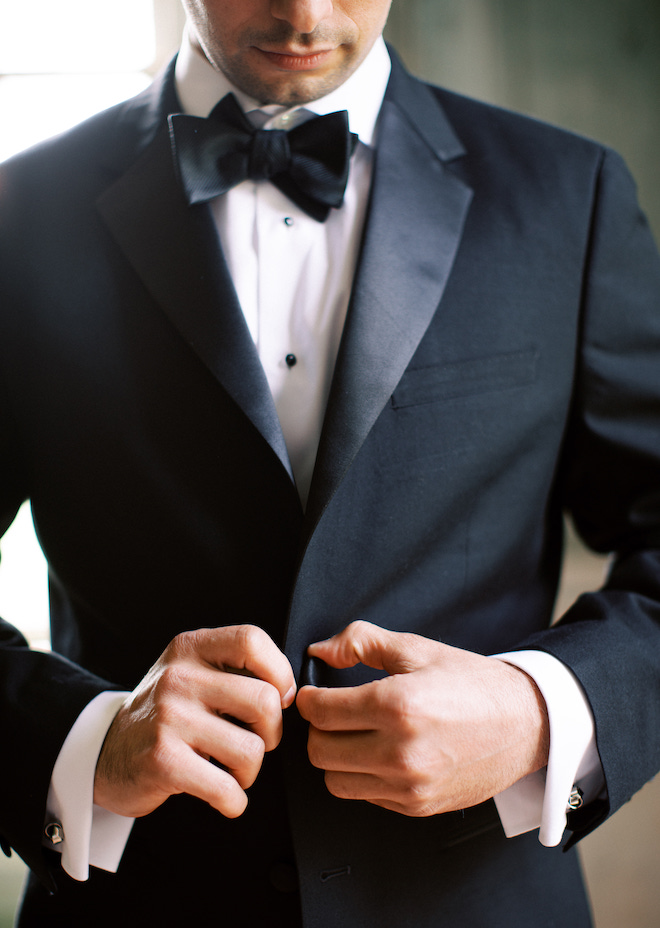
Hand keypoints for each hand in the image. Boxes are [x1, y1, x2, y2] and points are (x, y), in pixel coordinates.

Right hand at [94, 625, 295, 818]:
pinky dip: (233, 800)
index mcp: (190, 648)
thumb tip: (290, 691)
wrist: (105, 753)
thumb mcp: (191, 671)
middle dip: (272, 732)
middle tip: (255, 741)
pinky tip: (223, 795)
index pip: (252, 640)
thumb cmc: (165, 714)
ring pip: (252, 749)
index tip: (280, 697)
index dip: (280, 671)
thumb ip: (233, 668)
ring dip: (251, 772)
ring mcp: (169, 718)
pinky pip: (226, 787)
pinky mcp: (163, 761)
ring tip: (232, 771)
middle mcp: (179, 677)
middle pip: (265, 701)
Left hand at [296, 621, 548, 816]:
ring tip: (354, 736)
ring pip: (335, 781)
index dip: (308, 699)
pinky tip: (380, 754)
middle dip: (318, 730)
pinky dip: (363, 777)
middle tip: (332, 714)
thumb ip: (361, 642)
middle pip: (320, 751)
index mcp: (397, 705)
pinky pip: (365, 796)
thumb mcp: (416, 648)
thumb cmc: (473, 684)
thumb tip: (322, 650)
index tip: (312, 695)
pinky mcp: (417, 806)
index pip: (320, 712)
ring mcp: (409, 785)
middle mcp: (401, 751)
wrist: (525, 723)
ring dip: (337, 758)